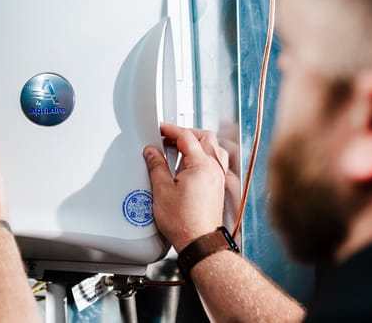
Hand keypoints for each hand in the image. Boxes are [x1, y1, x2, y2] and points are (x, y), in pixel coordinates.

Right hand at [143, 123, 228, 249]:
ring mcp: (219, 177)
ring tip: (180, 148)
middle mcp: (214, 168)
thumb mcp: (162, 191)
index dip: (171, 130)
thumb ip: (156, 167)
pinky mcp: (219, 186)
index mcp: (201, 165)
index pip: (186, 136)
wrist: (199, 241)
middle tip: (169, 137)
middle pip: (205, 137)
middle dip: (186, 133)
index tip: (161, 130)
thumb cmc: (184, 222)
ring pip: (214, 148)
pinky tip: (192, 163)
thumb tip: (152, 153)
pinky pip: (216, 160)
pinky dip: (205, 155)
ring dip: (198, 143)